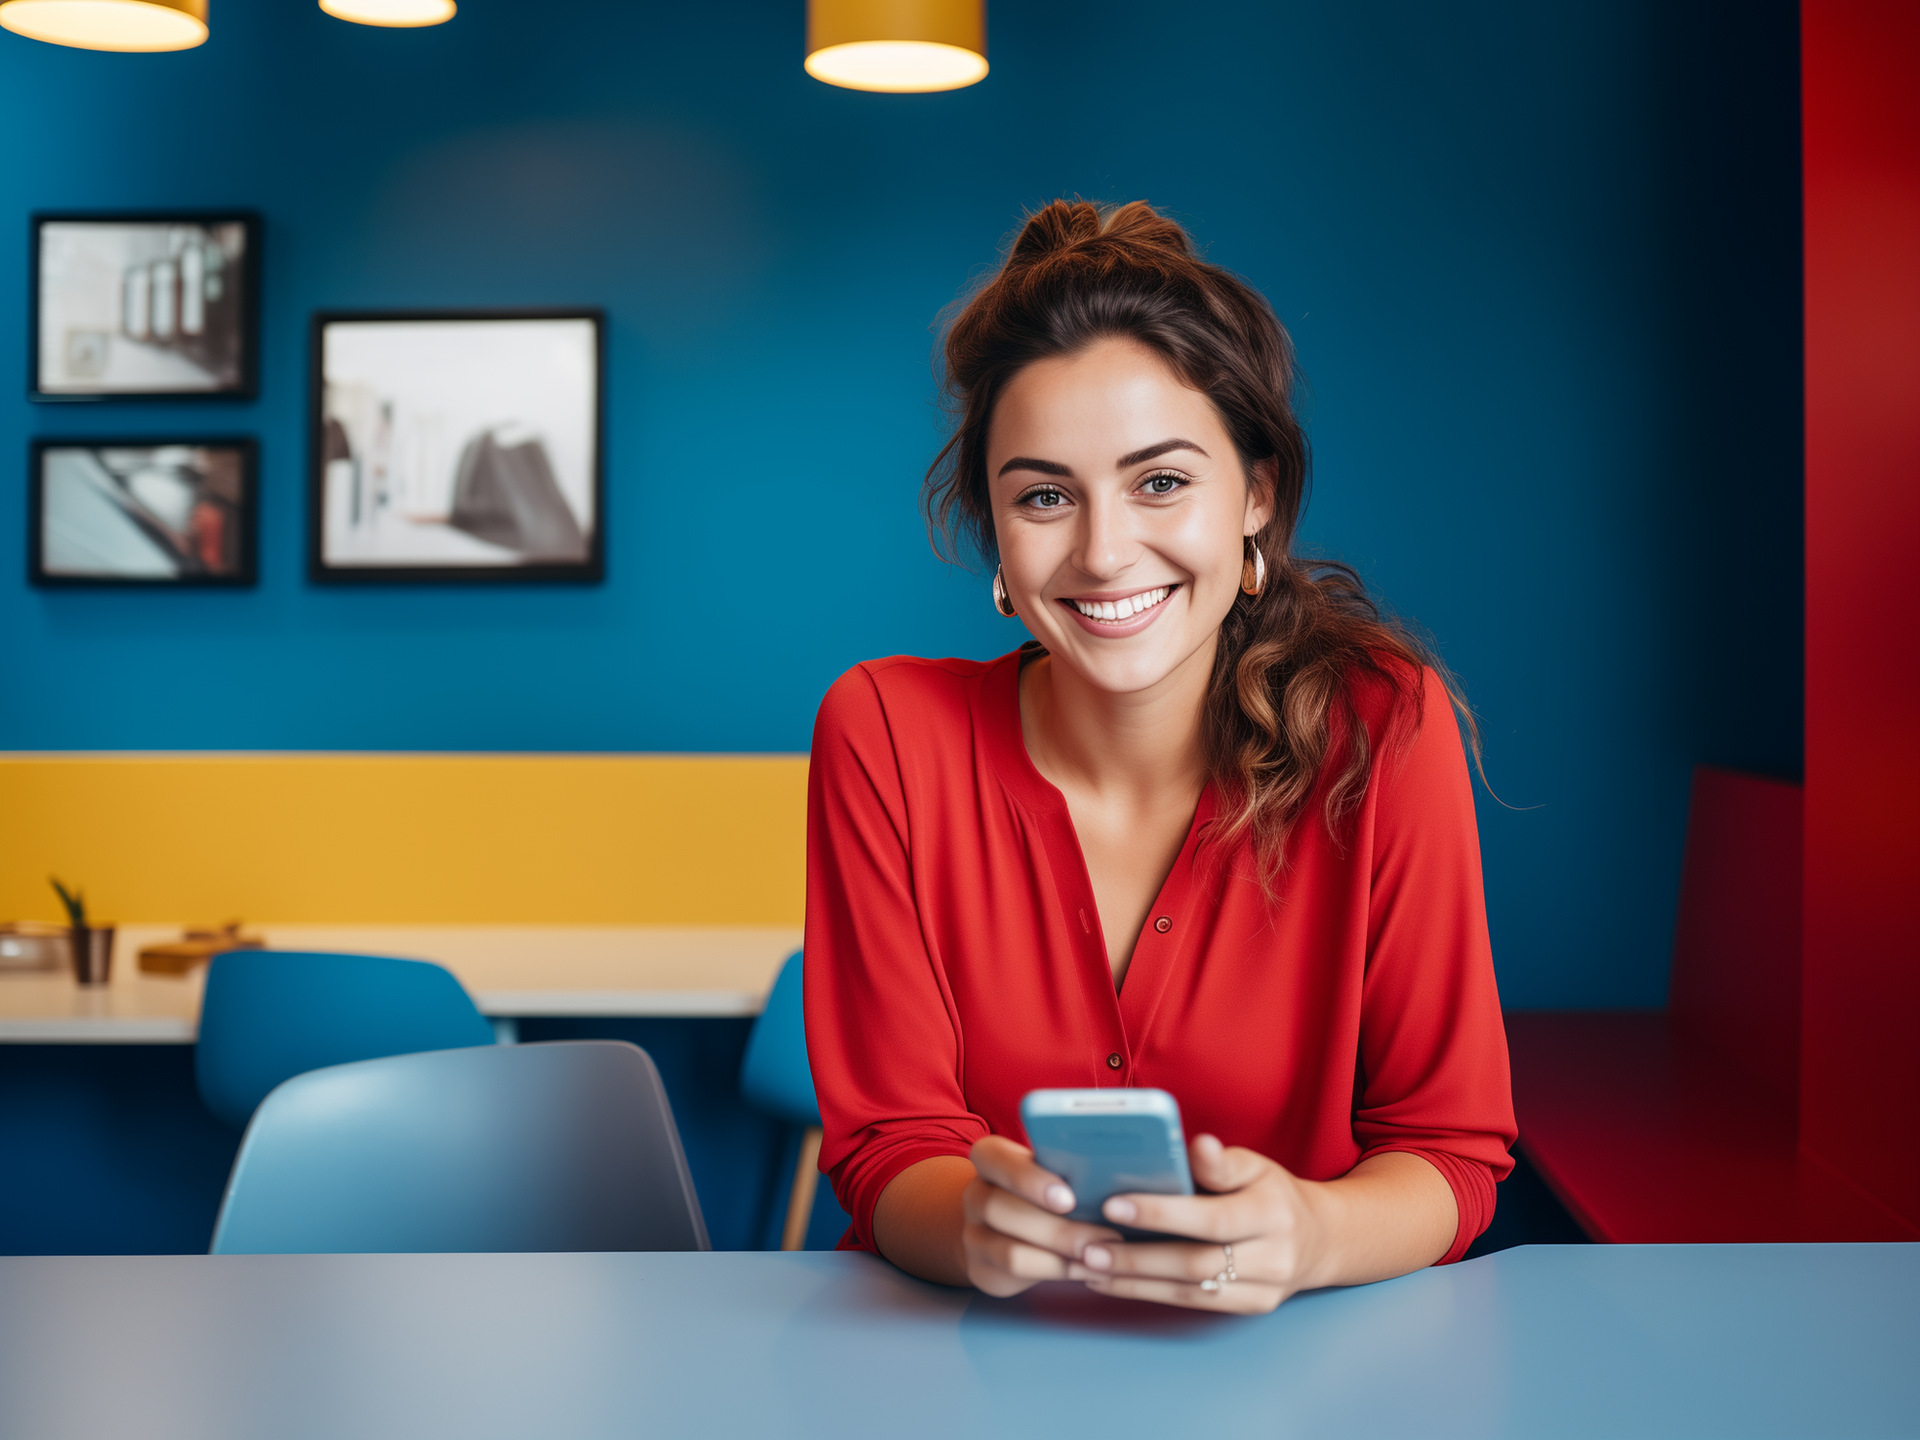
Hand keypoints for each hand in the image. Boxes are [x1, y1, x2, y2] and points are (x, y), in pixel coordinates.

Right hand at [959, 1134, 1121, 1297]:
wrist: (1001, 1228)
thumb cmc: (1043, 1191)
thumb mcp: (1051, 1171)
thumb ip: (1071, 1169)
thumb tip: (1120, 1175)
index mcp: (990, 1159)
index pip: (995, 1159)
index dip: (1028, 1179)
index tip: (1068, 1198)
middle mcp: (975, 1194)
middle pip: (1002, 1209)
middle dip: (1058, 1229)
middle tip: (1106, 1238)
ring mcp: (973, 1235)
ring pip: (1011, 1251)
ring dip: (1062, 1258)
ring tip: (1101, 1258)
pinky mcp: (981, 1269)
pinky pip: (1016, 1275)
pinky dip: (1057, 1273)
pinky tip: (1087, 1270)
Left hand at [1065, 1134, 1325, 1313]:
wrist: (1320, 1241)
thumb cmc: (1273, 1194)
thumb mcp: (1256, 1166)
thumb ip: (1221, 1162)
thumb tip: (1197, 1146)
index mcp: (1271, 1214)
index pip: (1211, 1218)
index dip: (1161, 1213)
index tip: (1113, 1203)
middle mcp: (1272, 1258)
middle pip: (1194, 1263)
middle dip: (1135, 1257)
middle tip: (1086, 1246)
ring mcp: (1261, 1291)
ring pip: (1188, 1291)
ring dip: (1132, 1282)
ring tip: (1087, 1267)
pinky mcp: (1248, 1309)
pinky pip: (1191, 1305)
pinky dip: (1146, 1293)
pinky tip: (1111, 1282)